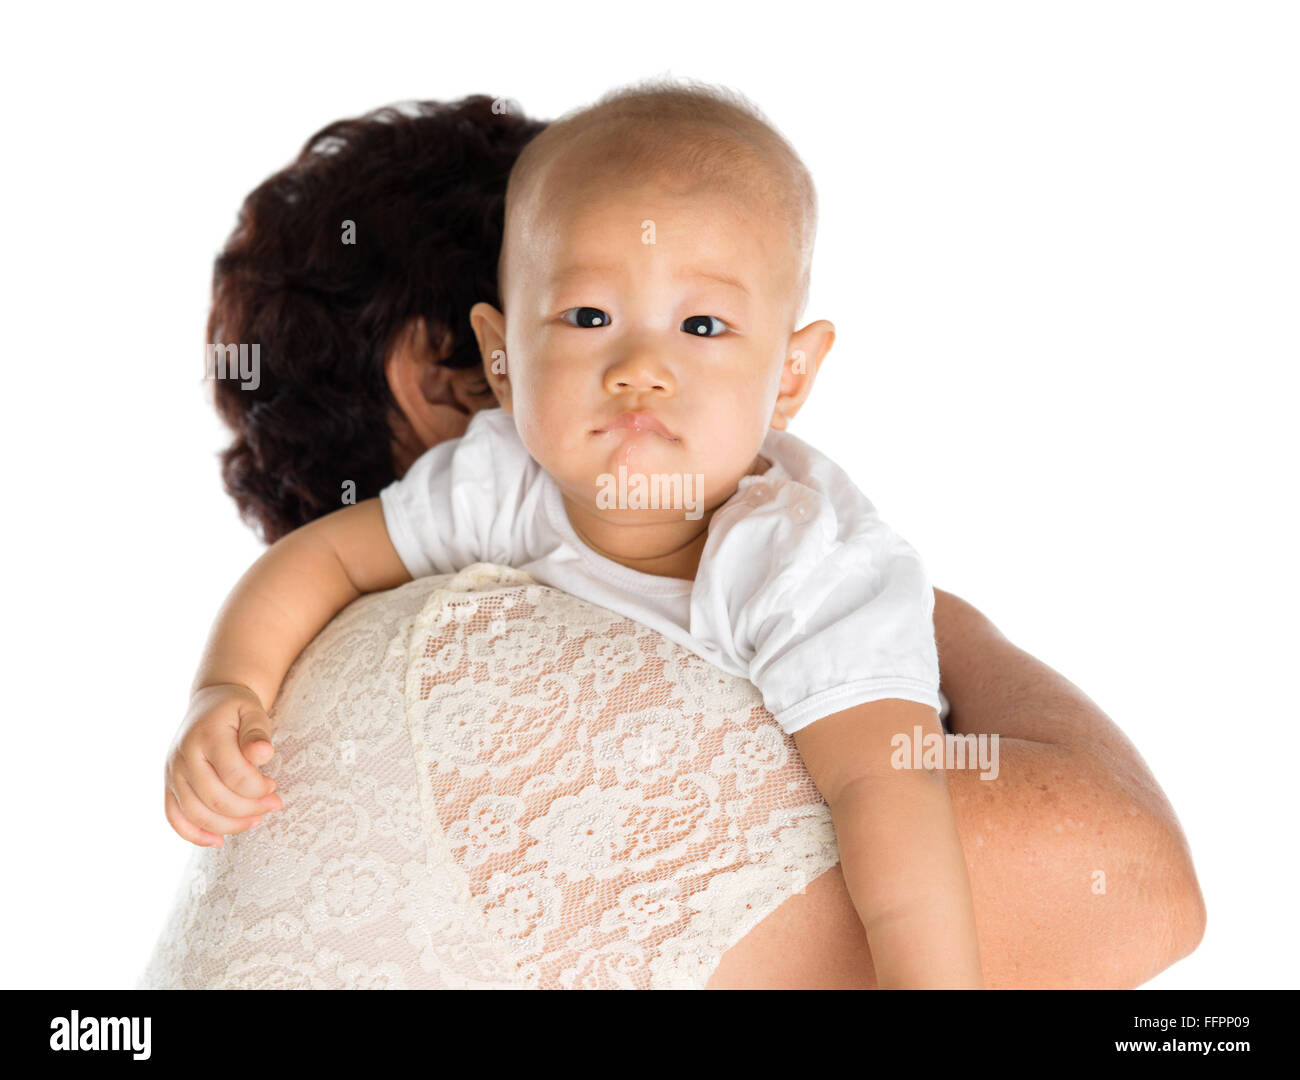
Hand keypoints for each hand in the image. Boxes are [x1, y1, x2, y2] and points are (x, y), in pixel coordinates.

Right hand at [164, 683, 283, 846]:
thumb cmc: (236, 710)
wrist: (208, 703)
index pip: (234, 775)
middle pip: (216, 799)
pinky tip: (219, 841)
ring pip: (197, 814)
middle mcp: (183, 756)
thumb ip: (257, 733)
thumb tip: (263, 754)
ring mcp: (172, 773)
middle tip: (273, 804)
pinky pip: (175, 818)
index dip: (258, 788)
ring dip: (230, 825)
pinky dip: (195, 835)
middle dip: (250, 809)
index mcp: (206, 735)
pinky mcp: (168, 786)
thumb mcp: (252, 711)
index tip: (273, 785)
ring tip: (256, 820)